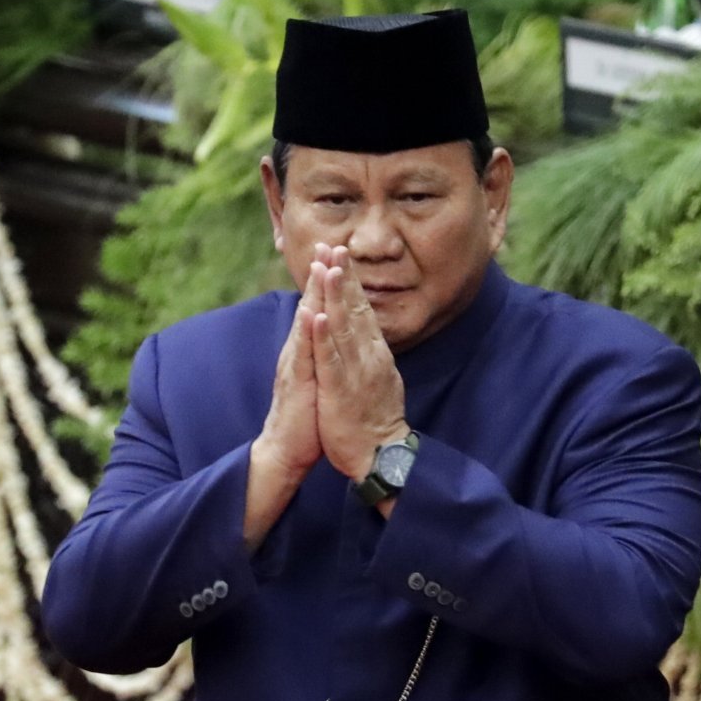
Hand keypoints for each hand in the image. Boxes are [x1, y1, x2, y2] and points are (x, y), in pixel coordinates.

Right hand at [245, 246, 327, 549]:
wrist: (285, 452)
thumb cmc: (306, 420)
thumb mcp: (319, 380)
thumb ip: (323, 357)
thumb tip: (332, 338)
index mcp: (308, 352)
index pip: (319, 310)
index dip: (329, 283)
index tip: (338, 254)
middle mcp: (299, 353)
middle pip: (311, 308)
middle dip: (322, 277)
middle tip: (331, 244)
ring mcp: (296, 367)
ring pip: (306, 324)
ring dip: (314, 295)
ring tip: (322, 266)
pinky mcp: (297, 385)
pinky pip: (303, 356)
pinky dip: (307, 334)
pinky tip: (310, 314)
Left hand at [310, 245, 409, 482]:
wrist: (381, 455)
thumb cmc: (375, 420)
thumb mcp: (379, 377)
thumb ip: (371, 352)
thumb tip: (367, 331)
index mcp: (374, 352)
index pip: (362, 309)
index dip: (351, 281)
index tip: (341, 255)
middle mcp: (368, 356)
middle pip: (355, 309)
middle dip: (344, 277)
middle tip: (336, 246)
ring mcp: (355, 371)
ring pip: (343, 327)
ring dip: (335, 297)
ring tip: (328, 268)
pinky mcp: (341, 389)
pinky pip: (331, 359)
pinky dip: (324, 337)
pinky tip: (318, 316)